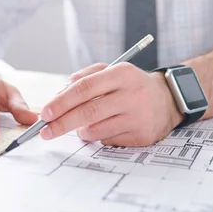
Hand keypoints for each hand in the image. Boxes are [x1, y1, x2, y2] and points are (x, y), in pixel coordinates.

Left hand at [39, 63, 182, 146]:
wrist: (167, 99)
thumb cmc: (131, 85)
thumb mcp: (112, 71)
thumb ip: (86, 76)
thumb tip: (61, 92)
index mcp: (121, 73)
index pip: (85, 88)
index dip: (62, 101)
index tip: (46, 112)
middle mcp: (131, 94)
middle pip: (88, 112)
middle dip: (62, 123)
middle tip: (46, 130)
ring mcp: (138, 116)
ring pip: (97, 129)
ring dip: (81, 131)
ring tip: (80, 126)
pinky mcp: (142, 135)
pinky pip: (109, 140)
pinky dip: (98, 137)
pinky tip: (102, 129)